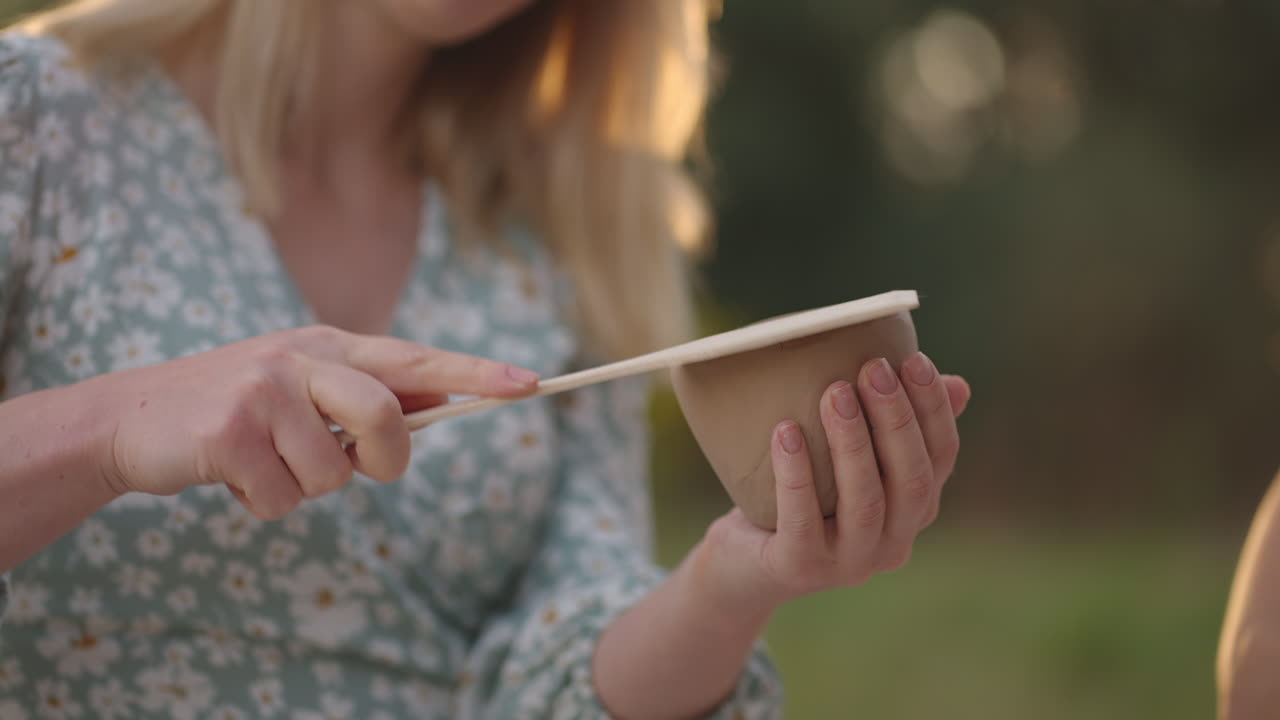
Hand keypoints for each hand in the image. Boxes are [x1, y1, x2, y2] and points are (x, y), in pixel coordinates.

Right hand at [91, 326, 538, 518]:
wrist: (133, 418)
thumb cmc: (239, 409)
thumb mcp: (303, 388)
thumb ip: (366, 396)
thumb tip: (441, 406)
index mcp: (328, 345)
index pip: (415, 359)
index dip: (474, 374)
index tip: (529, 384)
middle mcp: (301, 357)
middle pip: (388, 419)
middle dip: (384, 460)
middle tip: (355, 465)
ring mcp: (264, 390)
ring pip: (334, 475)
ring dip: (303, 487)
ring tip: (265, 462)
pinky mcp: (231, 430)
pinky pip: (284, 497)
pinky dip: (264, 502)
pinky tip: (234, 475)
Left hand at [694, 352, 969, 616]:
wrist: (743, 561)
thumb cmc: (804, 494)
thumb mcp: (848, 458)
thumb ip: (891, 425)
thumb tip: (958, 384)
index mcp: (914, 511)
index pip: (941, 458)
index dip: (933, 409)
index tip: (914, 359)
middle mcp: (892, 543)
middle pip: (911, 479)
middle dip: (895, 419)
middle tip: (872, 368)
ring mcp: (848, 563)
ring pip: (864, 501)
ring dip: (852, 442)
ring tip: (834, 392)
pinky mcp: (800, 568)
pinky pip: (802, 520)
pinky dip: (796, 474)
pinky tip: (785, 431)